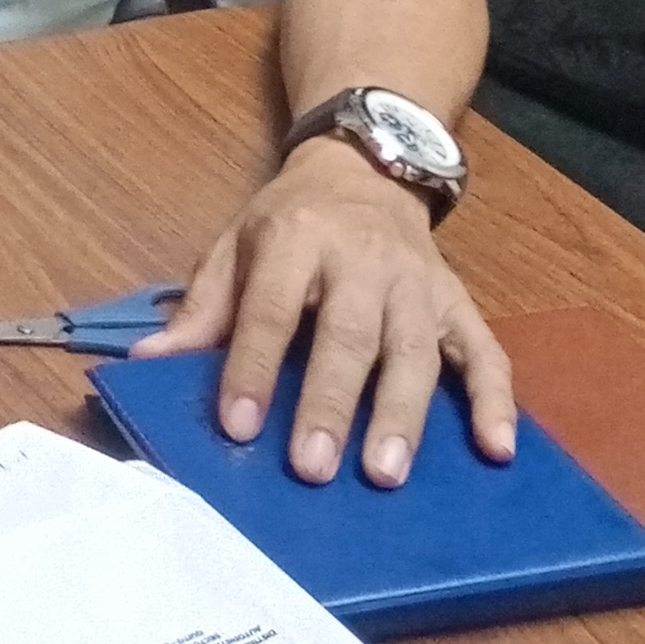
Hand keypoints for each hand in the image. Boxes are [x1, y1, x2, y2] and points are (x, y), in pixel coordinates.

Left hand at [135, 137, 513, 484]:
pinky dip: (496, 401)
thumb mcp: (234, 244)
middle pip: (347, 336)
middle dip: (329, 404)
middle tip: (312, 467)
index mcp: (295, 239)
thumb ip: (201, 307)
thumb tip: (147, 364)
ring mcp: (417, 283)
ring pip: (413, 352)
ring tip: (386, 474)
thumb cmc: (290, 221)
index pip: (269, 308)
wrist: (365, 169)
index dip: (251, 366)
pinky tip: (497, 450)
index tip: (237, 426)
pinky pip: (485, 352)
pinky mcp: (457, 302)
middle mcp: (361, 260)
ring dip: (401, 416)